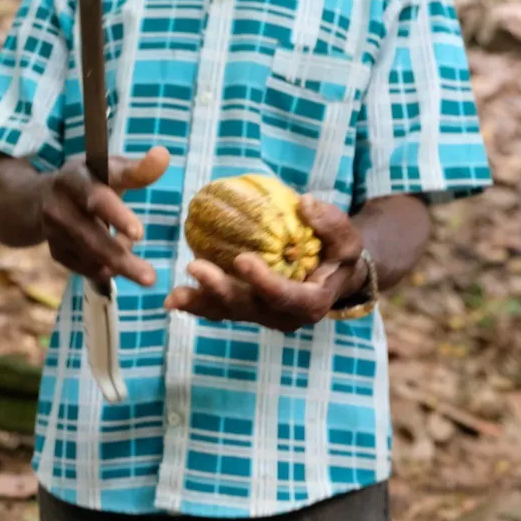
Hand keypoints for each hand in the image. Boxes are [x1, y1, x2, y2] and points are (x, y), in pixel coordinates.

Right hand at [41, 146, 169, 286]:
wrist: (45, 197)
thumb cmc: (91, 179)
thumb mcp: (111, 168)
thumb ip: (138, 169)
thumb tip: (164, 155)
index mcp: (74, 178)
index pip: (96, 198)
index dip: (117, 216)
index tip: (139, 235)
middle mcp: (58, 205)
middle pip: (91, 237)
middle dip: (121, 258)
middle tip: (150, 278)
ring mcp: (53, 231)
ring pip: (88, 257)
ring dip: (117, 265)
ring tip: (143, 271)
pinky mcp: (54, 251)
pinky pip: (83, 268)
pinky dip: (104, 270)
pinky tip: (116, 266)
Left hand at [165, 195, 367, 331]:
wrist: (333, 273)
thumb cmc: (339, 253)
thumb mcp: (347, 237)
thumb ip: (331, 223)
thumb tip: (304, 204)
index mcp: (312, 303)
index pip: (288, 297)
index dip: (265, 282)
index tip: (243, 259)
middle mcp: (285, 316)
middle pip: (250, 308)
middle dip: (221, 291)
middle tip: (196, 267)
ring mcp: (264, 315)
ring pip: (230, 312)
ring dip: (201, 301)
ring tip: (174, 295)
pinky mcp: (248, 308)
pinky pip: (221, 308)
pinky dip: (198, 303)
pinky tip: (173, 298)